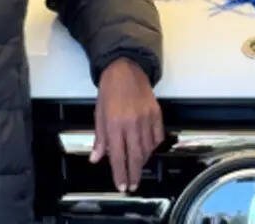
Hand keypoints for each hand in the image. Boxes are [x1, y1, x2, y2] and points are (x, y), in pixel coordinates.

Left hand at [91, 58, 162, 192]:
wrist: (125, 69)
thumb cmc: (109, 91)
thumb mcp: (99, 114)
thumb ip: (99, 138)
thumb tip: (97, 158)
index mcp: (114, 124)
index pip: (118, 156)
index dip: (120, 174)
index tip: (121, 186)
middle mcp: (131, 123)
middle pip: (135, 156)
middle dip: (133, 174)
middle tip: (132, 186)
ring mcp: (146, 118)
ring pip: (147, 148)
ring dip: (142, 161)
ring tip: (137, 168)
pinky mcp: (156, 113)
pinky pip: (157, 136)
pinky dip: (153, 146)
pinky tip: (147, 150)